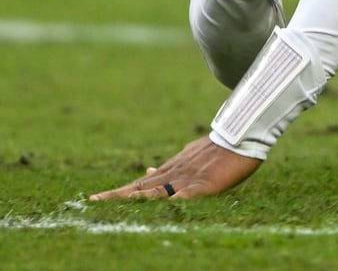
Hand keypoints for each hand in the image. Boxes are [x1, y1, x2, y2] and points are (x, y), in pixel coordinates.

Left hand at [89, 136, 260, 200]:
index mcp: (170, 169)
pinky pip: (189, 194)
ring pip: (160, 190)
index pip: (138, 184)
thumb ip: (168, 167)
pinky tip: (166, 205)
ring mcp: (189, 178)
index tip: (94, 199)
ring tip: (121, 203)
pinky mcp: (207, 183)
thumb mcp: (187, 155)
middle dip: (117, 196)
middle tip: (94, 202)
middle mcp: (175, 174)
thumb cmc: (216, 148)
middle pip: (142, 187)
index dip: (117, 192)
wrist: (240, 135)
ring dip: (140, 198)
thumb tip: (147, 172)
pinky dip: (175, 199)